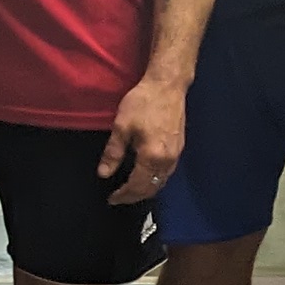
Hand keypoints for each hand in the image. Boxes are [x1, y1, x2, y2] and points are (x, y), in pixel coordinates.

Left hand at [99, 70, 186, 203]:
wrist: (167, 85)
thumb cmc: (143, 103)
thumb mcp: (121, 126)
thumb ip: (113, 153)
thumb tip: (104, 174)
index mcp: (152, 157)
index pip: (137, 186)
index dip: (124, 195)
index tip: (112, 199)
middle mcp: (167, 160)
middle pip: (152, 188)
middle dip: (135, 196)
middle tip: (120, 198)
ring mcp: (176, 154)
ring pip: (162, 182)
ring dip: (147, 190)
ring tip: (131, 191)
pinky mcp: (180, 147)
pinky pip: (168, 173)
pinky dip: (156, 181)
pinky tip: (148, 177)